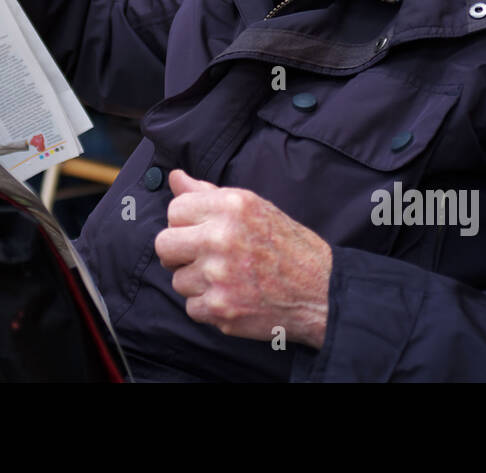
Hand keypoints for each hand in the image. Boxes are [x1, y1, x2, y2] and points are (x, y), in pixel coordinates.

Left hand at [154, 169, 331, 348]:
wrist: (321, 291)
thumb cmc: (287, 246)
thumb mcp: (252, 207)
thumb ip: (208, 193)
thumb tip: (175, 177)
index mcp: (230, 206)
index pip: (174, 210)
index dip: (185, 223)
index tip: (200, 232)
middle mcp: (221, 238)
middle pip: (164, 244)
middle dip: (178, 253)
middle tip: (201, 257)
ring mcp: (219, 276)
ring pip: (177, 280)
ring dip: (197, 282)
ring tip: (227, 278)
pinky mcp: (221, 308)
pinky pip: (191, 307)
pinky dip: (208, 306)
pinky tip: (232, 296)